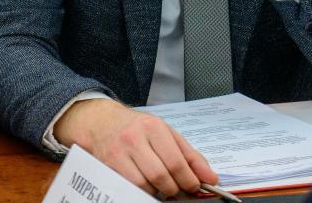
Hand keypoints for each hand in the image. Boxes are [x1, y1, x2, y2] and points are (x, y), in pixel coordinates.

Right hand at [54, 99, 215, 196]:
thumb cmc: (137, 128)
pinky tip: (147, 184)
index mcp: (153, 127)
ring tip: (161, 185)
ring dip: (157, 191)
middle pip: (161, 176)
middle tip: (178, 189)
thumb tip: (210, 178)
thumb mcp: (166, 133)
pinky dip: (142, 190)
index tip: (194, 186)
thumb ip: (190, 155)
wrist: (101, 121)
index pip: (177, 162)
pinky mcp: (107, 164)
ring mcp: (118, 152)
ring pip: (145, 185)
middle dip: (174, 189)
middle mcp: (134, 138)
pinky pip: (130, 186)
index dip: (189, 180)